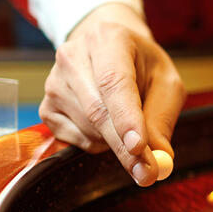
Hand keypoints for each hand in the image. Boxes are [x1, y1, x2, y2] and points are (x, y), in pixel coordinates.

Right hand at [38, 3, 183, 185]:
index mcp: (108, 39)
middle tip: (148, 173)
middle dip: (124, 147)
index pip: (114, 82)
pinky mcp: (46, 107)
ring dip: (115, 142)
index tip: (140, 148)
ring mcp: (54, 83)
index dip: (126, 118)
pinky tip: (108, 123)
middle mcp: (73, 56)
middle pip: (97, 111)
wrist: (109, 50)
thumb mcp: (165, 81)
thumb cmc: (141, 64)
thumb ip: (162, 116)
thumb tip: (160, 156)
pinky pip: (75, 140)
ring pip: (88, 129)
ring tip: (130, 124)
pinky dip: (99, 143)